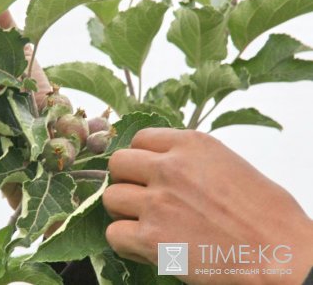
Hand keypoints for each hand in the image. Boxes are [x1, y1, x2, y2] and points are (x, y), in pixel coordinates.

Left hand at [104, 128, 312, 284]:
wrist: (281, 254)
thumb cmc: (266, 213)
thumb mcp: (229, 164)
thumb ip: (190, 160)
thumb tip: (166, 165)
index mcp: (191, 144)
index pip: (140, 139)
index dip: (140, 158)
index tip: (145, 172)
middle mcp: (168, 168)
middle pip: (118, 164)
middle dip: (126, 180)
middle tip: (139, 196)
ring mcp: (157, 202)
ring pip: (110, 198)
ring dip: (122, 211)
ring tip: (141, 222)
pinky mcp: (151, 238)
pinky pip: (113, 234)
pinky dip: (124, 241)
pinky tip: (142, 246)